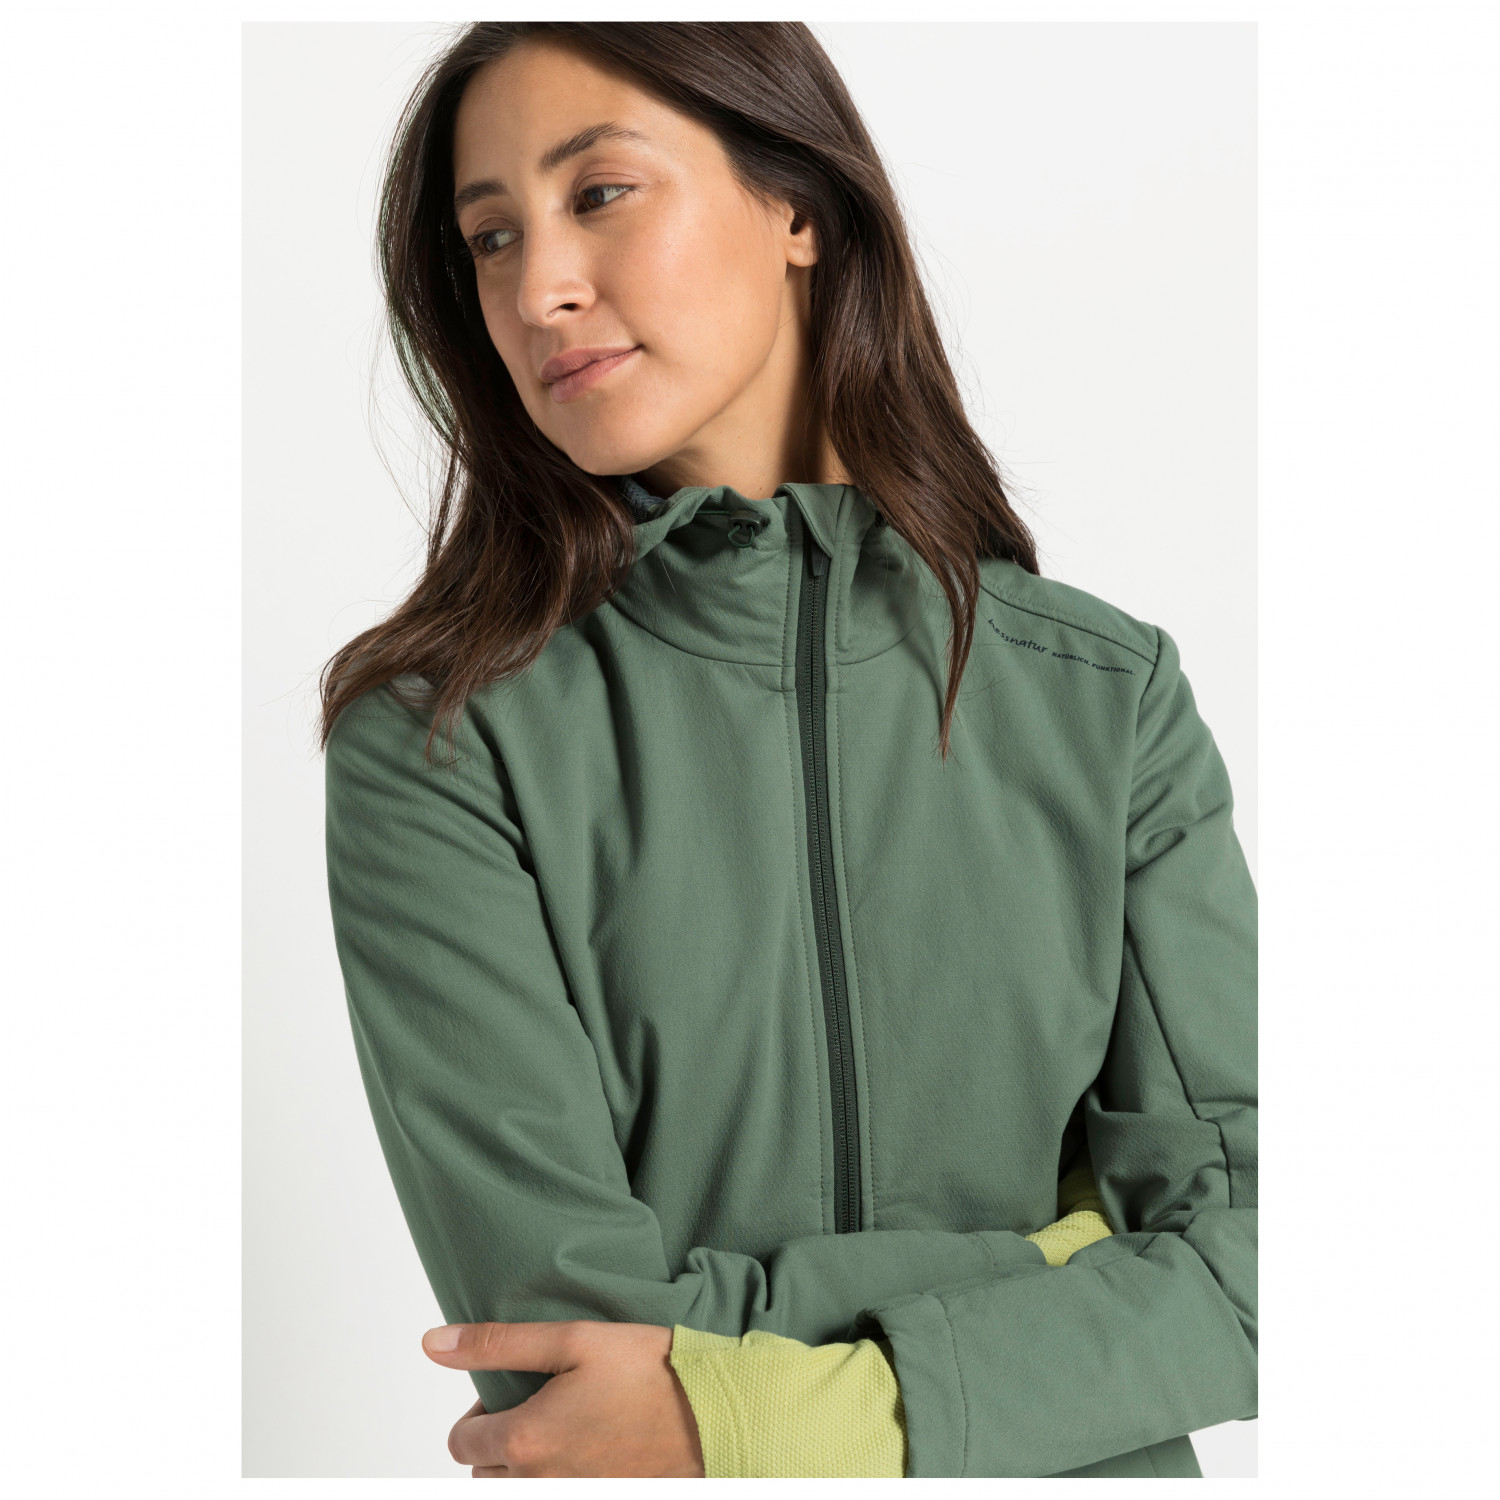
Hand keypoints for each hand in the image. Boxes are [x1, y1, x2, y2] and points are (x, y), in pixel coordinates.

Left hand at [422, 1318, 706, 1477]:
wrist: (715, 1414)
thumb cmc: (650, 1371)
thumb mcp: (572, 1340)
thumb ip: (497, 1344)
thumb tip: (433, 1343)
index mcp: (525, 1438)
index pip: (460, 1442)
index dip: (479, 1409)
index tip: (514, 1387)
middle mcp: (540, 1482)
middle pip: (484, 1470)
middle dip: (499, 1437)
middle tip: (542, 1400)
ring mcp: (571, 1498)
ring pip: (517, 1488)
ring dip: (527, 1461)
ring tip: (567, 1422)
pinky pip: (555, 1493)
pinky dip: (557, 1474)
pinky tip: (590, 1445)